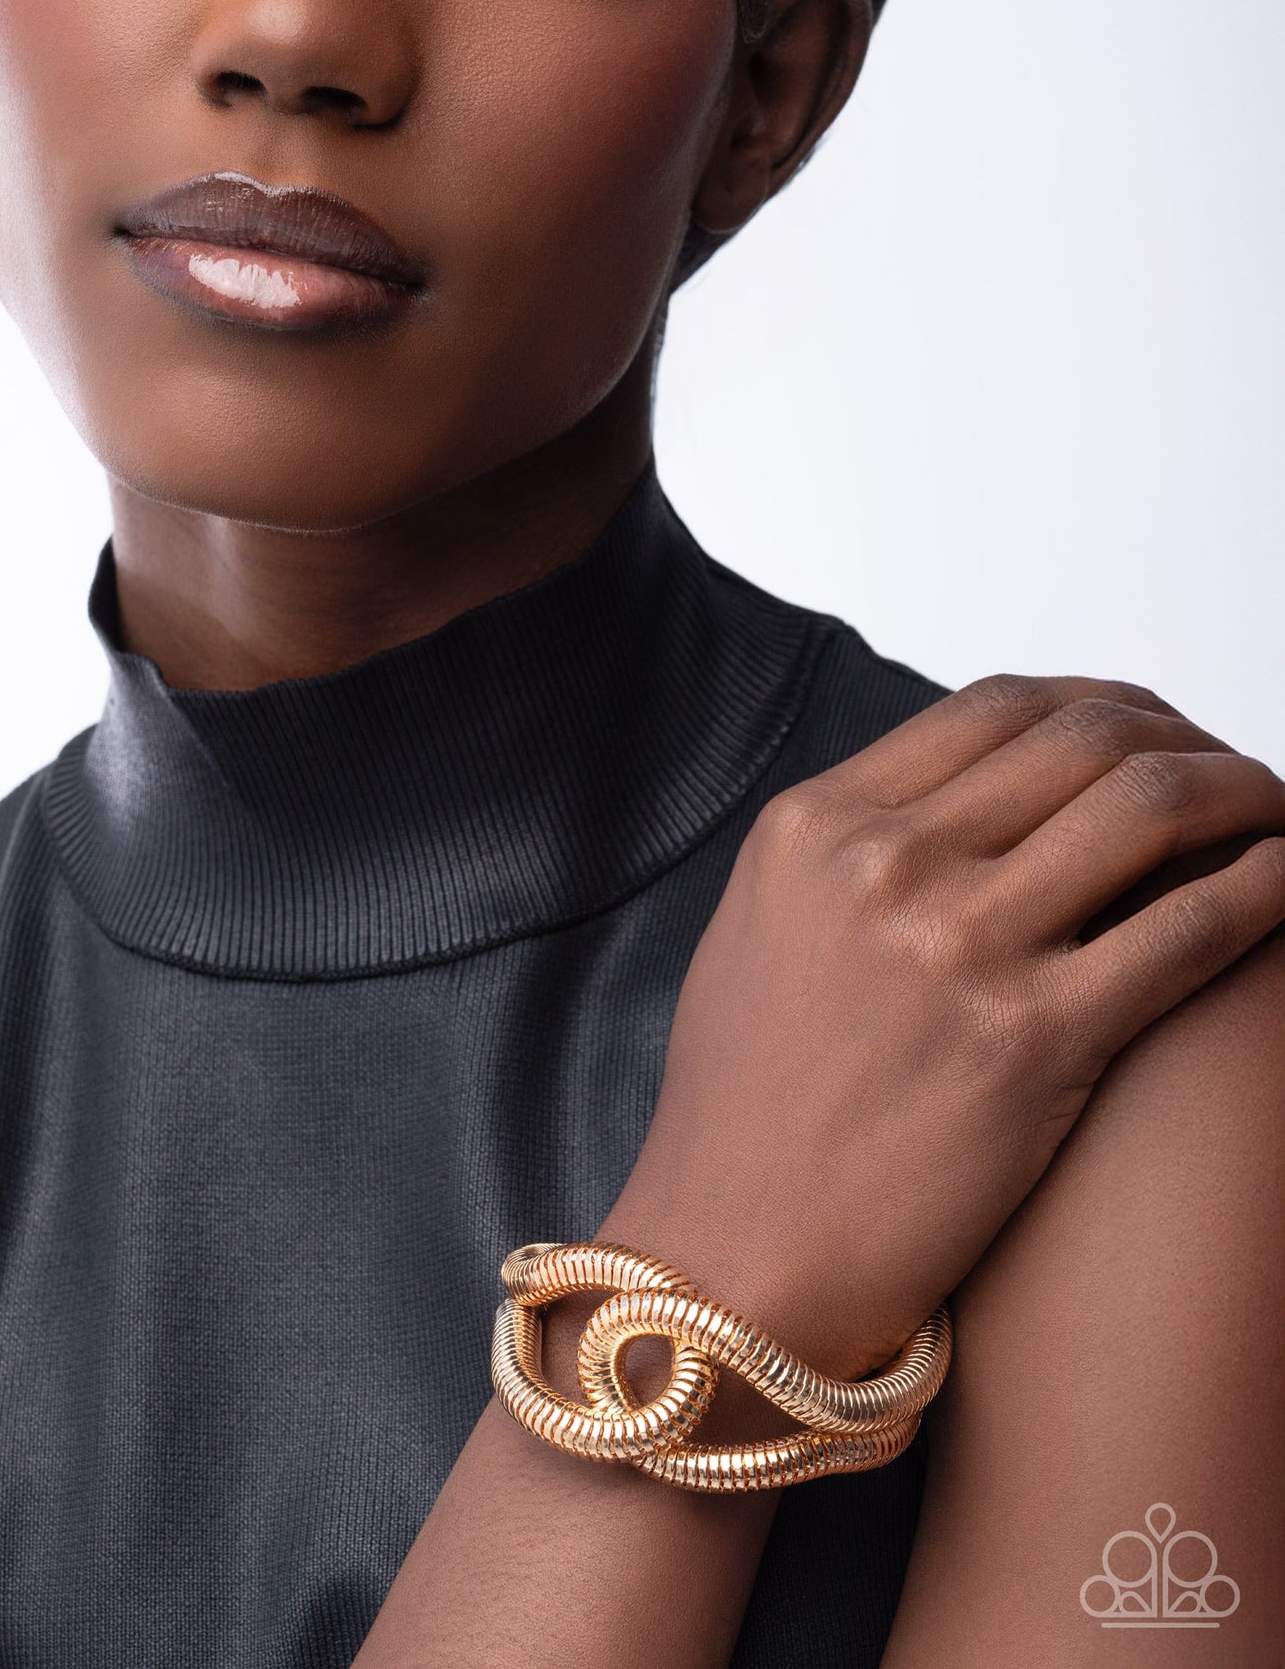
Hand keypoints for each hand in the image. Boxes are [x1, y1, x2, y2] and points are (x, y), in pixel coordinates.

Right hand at [606, 675, 1284, 1378]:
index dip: (1098, 703)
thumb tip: (973, 808)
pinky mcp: (1033, 1042)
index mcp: (815, 825)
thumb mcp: (763, 931)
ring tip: (1273, 813)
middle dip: (1182, 737)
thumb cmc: (746, 1113)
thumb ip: (853, 852)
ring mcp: (959, 946)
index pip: (995, 707)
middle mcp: (885, 863)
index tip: (1146, 730)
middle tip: (1229, 771)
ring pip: (1148, 807)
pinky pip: (1189, 928)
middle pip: (1083, 739)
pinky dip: (1266, 887)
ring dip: (1240, 793)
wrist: (731, 1257)